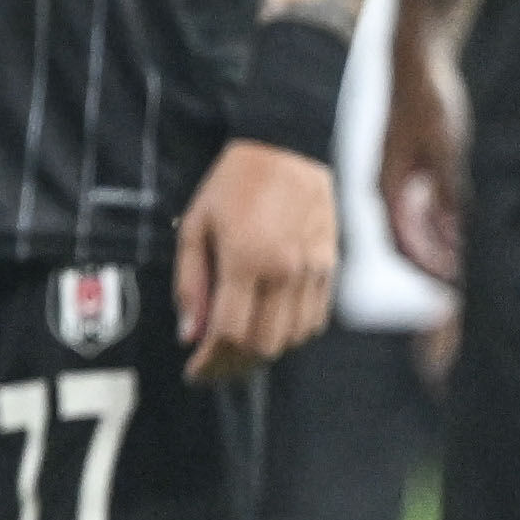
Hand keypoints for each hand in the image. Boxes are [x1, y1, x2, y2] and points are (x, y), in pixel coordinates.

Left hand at [177, 139, 336, 383]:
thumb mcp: (196, 224)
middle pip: (262, 346)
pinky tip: (267, 327)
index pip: (229, 334)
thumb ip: (191, 282)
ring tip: (236, 349)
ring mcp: (312, 272)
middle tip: (212, 366)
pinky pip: (313, 321)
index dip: (209, 362)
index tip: (194, 372)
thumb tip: (189, 333)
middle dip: (233, 366)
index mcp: (246, 259)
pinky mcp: (330, 268)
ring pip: (290, 340)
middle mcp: (284, 271)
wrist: (288, 147)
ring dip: (261, 353)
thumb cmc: (235, 182)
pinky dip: (289, 335)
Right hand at [378, 50, 463, 288]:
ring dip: (441, 252)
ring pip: (418, 230)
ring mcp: (402, 180)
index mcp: (389, 186)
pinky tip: (466, 235)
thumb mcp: (445, 145)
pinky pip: (427, 212)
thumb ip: (451, 190)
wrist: (418, 60)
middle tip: (463, 293)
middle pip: (409, 244)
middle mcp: (391, 189)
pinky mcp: (416, 170)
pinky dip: (444, 230)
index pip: (404, 246)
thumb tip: (459, 233)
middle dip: (434, 270)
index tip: (453, 292)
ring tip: (468, 271)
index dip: (428, 272)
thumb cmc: (429, 99)